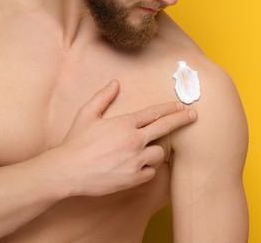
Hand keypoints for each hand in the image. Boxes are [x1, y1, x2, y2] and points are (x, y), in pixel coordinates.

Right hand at [54, 79, 196, 196]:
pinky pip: (151, 172)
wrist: (67, 171)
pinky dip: (146, 169)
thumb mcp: (86, 115)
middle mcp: (134, 140)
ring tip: (144, 152)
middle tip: (194, 115)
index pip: (154, 113)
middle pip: (165, 127)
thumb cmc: (75, 142)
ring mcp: (136, 160)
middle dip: (182, 119)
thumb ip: (103, 97)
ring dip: (155, 151)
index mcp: (124, 123)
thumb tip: (115, 82)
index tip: (181, 105)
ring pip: (159, 153)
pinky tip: (136, 168)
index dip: (170, 108)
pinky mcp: (134, 177)